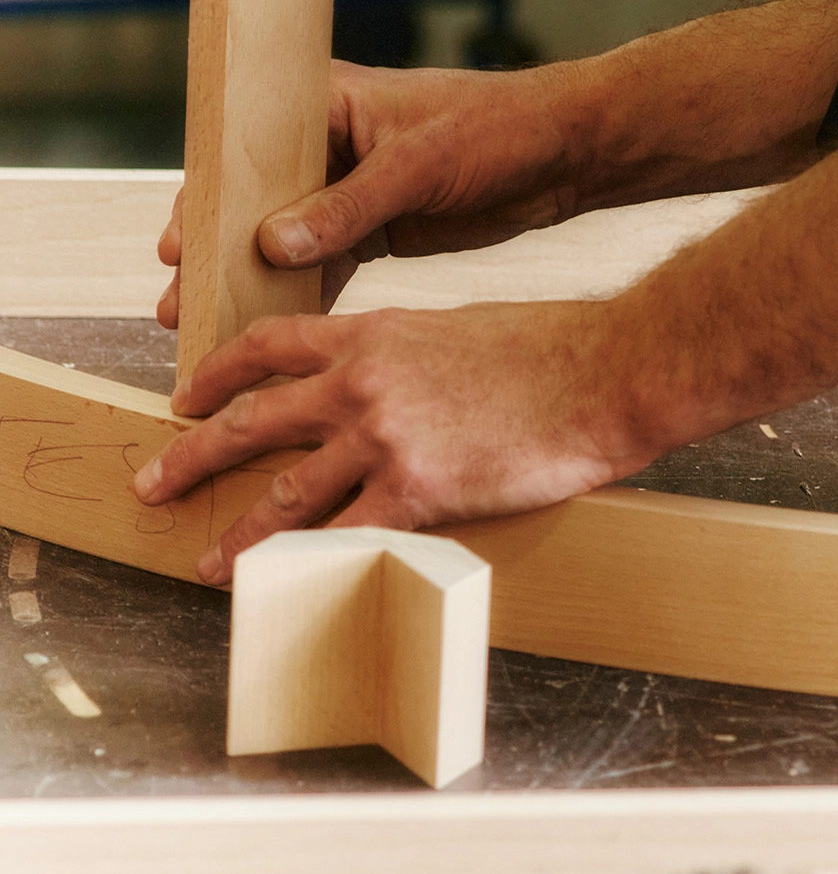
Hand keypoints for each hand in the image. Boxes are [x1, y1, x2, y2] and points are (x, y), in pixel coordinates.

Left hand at [134, 298, 650, 585]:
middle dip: (193, 454)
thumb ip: (406, 354)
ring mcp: (386, 435)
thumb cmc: (549, 346)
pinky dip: (311, 566)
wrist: (604, 371)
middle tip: (154, 479)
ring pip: (285, 492)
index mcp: (374, 333)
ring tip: (207, 563)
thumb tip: (389, 383)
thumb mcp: (456, 329)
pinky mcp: (420, 489)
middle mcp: (363, 381)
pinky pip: (347, 537)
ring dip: (239, 534)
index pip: (269, 344)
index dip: (218, 371)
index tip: (185, 394)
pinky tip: (286, 588)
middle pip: (253, 419)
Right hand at [158, 58, 589, 326]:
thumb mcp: (420, 164)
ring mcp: (352, 188)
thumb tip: (272, 243)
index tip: (179, 246)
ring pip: (286, 239)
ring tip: (214, 328)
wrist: (568, 152)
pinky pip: (326, 264)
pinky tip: (275, 328)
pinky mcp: (380, 227)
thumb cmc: (499, 127)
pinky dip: (303, 293)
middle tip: (183, 303)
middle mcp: (329, 143)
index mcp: (328, 101)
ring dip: (255, 280)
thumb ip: (349, 206)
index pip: (246, 145)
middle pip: (255, 199)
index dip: (207, 196)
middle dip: (219, 250)